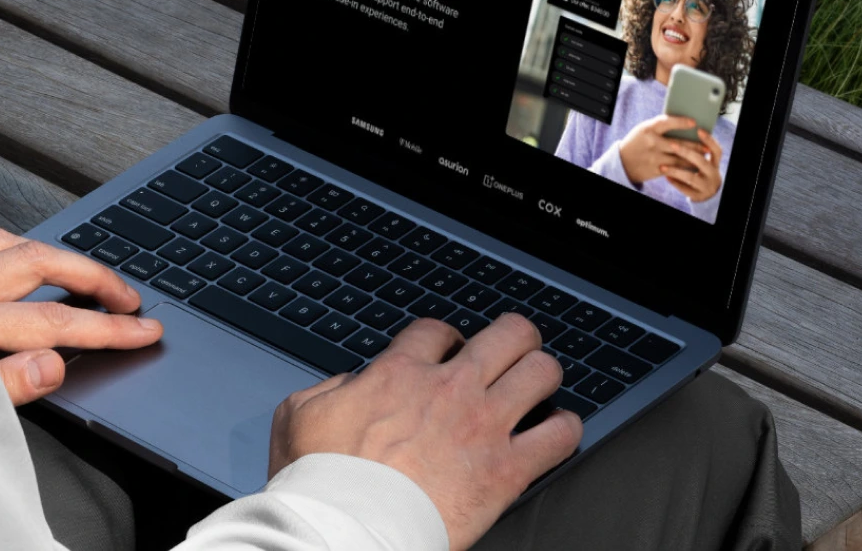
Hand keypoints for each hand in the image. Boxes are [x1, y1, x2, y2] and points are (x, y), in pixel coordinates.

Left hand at [0, 227, 162, 404]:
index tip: (142, 331)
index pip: (53, 322)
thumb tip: (52, 367)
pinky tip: (23, 263)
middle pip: (41, 262)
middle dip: (95, 278)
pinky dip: (13, 249)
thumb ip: (1, 386)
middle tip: (128, 297)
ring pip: (10, 243)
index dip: (105, 328)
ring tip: (87, 274)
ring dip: (57, 257)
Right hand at [269, 314, 582, 550]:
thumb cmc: (320, 483)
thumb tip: (352, 383)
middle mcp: (449, 390)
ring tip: (539, 385)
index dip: (446, 337)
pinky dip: (564, 430)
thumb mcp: (298, 416)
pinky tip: (558, 432)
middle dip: (514, 339)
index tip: (448, 350)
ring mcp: (483, 427)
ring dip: (543, 375)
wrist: (345, 532)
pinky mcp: (506, 471)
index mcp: (399, 374)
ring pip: (542, 372)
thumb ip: (332, 388)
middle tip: (511, 353)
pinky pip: (560, 436)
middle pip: (508, 334)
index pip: (438, 330)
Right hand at [617, 114, 697, 183]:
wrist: (623, 162)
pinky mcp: (656, 170)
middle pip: (678, 144)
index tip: (693, 123)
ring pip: (679, 158)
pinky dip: (685, 167)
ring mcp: (654, 157)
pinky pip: (675, 169)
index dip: (681, 122)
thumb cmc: (638, 142)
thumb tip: (684, 124)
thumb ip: (660, 126)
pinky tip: (693, 165)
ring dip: (693, 157)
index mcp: (648, 129)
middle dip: (695, 145)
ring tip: (704, 155)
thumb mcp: (644, 130)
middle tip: (707, 146)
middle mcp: (651, 143)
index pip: (667, 122)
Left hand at [660, 128, 723, 202]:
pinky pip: (685, 189)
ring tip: (662, 166)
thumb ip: (695, 150)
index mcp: (715, 162)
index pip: (716, 149)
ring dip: (675, 170)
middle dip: (685, 152)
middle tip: (671, 144)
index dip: (709, 140)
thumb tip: (680, 131)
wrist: (704, 193)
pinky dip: (675, 182)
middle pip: (700, 161)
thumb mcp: (701, 162)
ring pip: (690, 177)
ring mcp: (707, 186)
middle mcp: (713, 174)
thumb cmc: (698, 170)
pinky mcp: (698, 196)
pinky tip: (666, 176)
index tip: (698, 130)